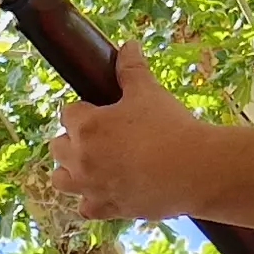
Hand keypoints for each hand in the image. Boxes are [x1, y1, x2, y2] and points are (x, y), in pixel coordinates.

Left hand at [45, 43, 217, 223]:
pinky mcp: (106, 208)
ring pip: (60, 179)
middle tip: (99, 137)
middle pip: (58, 146)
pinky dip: (91, 200)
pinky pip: (85, 207)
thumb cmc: (169, 126)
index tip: (100, 112)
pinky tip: (106, 191)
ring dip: (70, 170)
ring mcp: (90, 186)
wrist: (195, 169)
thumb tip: (128, 45)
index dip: (84, 111)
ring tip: (91, 165)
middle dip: (72, 140)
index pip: (68, 113)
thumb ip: (132, 68)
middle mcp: (80, 158)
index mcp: (85, 126)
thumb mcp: (148, 91)